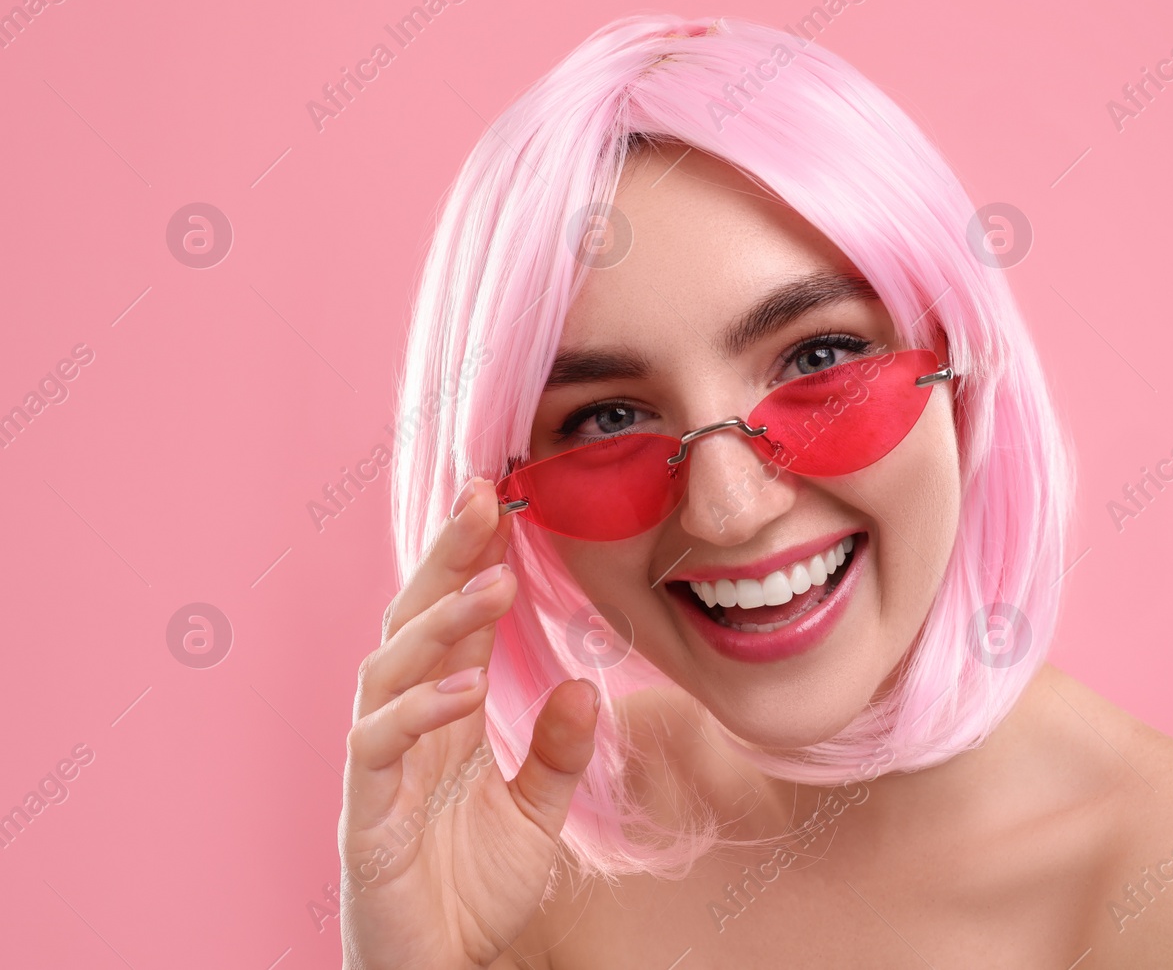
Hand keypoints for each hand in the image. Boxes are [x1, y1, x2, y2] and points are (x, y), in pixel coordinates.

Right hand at [338, 477, 597, 969]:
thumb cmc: (473, 893)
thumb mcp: (538, 814)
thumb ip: (559, 752)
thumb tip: (588, 685)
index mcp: (440, 718)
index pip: (450, 622)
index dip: (470, 561)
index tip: (501, 499)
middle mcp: (402, 728)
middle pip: (411, 623)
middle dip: (445, 559)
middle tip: (482, 498)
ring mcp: (379, 769)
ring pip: (389, 670)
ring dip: (441, 624)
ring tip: (492, 584)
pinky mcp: (366, 816)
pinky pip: (378, 747)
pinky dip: (417, 711)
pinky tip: (462, 688)